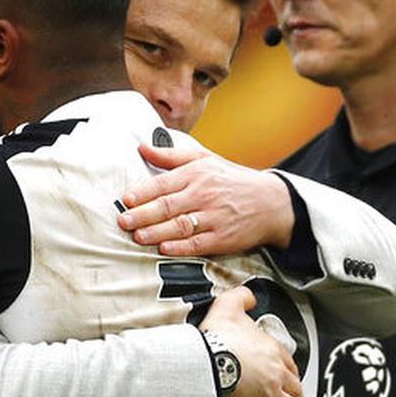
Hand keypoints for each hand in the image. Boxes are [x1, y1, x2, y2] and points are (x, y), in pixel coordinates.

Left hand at [118, 145, 294, 255]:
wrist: (272, 201)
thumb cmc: (232, 180)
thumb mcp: (204, 159)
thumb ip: (170, 156)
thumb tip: (142, 147)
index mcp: (197, 174)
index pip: (164, 183)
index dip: (143, 192)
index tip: (126, 199)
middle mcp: (205, 194)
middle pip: (168, 206)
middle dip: (143, 214)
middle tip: (124, 221)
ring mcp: (215, 217)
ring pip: (180, 225)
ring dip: (157, 232)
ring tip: (138, 236)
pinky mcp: (223, 238)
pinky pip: (198, 244)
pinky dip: (180, 247)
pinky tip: (164, 248)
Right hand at [200, 287, 302, 396]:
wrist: (210, 361)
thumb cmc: (219, 337)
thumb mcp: (229, 306)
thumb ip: (241, 297)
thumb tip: (249, 295)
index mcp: (272, 351)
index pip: (289, 362)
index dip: (289, 370)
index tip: (288, 375)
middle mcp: (277, 375)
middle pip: (294, 389)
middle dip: (296, 396)